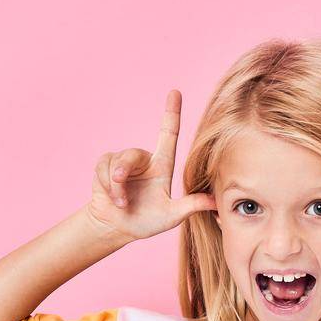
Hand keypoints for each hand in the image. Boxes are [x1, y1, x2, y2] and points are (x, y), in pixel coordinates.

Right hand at [85, 89, 216, 243]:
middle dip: (122, 173)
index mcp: (162, 166)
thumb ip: (191, 206)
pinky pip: (103, 167)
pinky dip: (106, 186)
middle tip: (122, 199)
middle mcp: (143, 160)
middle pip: (132, 154)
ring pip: (115, 162)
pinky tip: (112, 198)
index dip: (172, 113)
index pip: (169, 134)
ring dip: (115, 187)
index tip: (175, 92)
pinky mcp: (105, 165)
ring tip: (121, 203)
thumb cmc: (145, 222)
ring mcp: (123, 162)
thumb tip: (217, 202)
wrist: (116, 228)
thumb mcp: (171, 216)